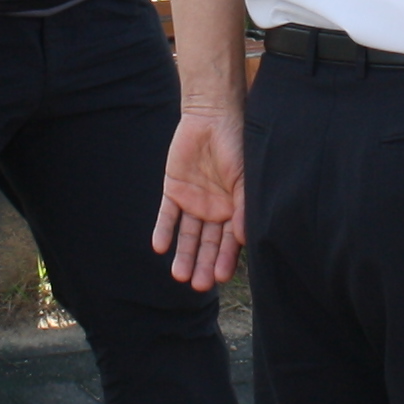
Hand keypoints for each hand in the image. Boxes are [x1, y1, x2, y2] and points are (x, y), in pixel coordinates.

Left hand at [152, 105, 246, 290]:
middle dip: (203, 264)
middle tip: (199, 286)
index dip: (225, 259)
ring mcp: (193, 201)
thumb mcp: (244, 178)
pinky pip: (168, 215)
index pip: (229, 241)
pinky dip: (164, 230)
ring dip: (183, 254)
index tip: (220, 277)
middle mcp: (214, 210)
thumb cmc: (237, 146)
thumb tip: (242, 239)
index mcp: (234, 209)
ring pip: (187, 234)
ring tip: (178, 275)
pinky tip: (160, 247)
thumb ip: (242, 207)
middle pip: (207, 243)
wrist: (212, 117)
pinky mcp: (173, 190)